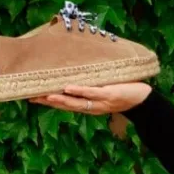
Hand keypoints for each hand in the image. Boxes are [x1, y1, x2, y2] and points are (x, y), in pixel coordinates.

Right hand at [30, 82, 151, 114]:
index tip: (31, 97)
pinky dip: (79, 90)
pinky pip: (92, 92)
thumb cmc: (123, 91)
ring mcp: (99, 101)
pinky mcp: (109, 94)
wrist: (143, 99)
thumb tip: (76, 67)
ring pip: (76, 101)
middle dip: (48, 102)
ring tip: (44, 95)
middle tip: (30, 97)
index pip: (65, 104)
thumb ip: (90, 83)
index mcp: (88, 105)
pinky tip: (68, 88)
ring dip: (60, 99)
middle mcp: (91, 106)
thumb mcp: (103, 89)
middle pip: (66, 105)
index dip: (48, 102)